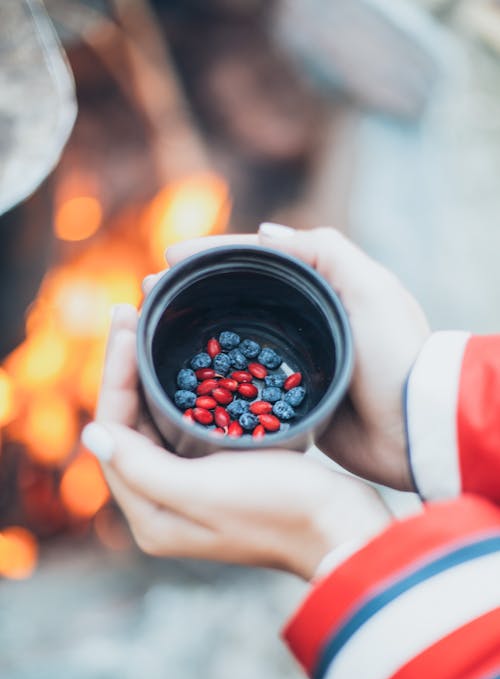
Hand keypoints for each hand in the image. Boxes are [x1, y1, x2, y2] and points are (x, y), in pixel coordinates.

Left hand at [82, 305, 390, 579]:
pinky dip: (178, 390)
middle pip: (129, 424)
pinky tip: (182, 358)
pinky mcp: (217, 474)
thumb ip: (141, 466)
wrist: (339, 525)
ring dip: (147, 374)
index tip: (124, 327)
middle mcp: (162, 502)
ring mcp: (190, 488)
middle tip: (127, 313)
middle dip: (126, 368)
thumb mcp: (203, 488)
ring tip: (146, 326)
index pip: (114, 432)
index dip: (115, 375)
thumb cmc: (278, 508)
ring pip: (153, 421)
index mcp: (150, 513)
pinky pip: (183, 425)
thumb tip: (92, 435)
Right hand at [162, 225, 429, 489]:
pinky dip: (214, 371)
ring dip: (194, 329)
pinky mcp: (288, 397)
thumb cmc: (395, 357)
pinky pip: (243, 379)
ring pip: (235, 337)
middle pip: (237, 296)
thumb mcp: (370, 289)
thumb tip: (266, 232)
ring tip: (153, 324)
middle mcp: (303, 320)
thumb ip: (325, 251)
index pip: (256, 261)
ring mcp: (294, 359)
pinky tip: (183, 371)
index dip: (211, 254)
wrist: (413, 428)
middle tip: (150, 291)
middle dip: (193, 291)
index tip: (168, 256)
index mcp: (321, 288)